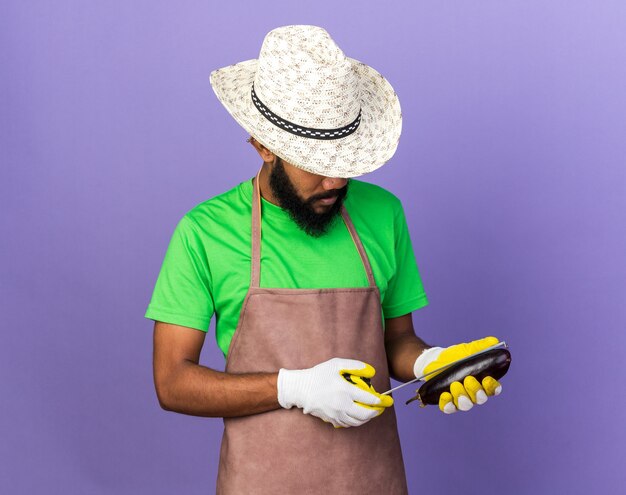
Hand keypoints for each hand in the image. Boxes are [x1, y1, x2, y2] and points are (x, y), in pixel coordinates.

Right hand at [277, 358, 393, 427]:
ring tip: (371, 411)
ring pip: (358, 421)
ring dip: (368, 418)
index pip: (369, 399)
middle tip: (381, 408)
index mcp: (344, 390)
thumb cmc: (319, 374)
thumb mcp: (336, 364)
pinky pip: (349, 424)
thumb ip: (356, 366)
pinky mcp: (332, 420)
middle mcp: (341, 404)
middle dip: (376, 412)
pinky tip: (358, 414)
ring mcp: (336, 414)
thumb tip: (372, 372)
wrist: (301, 389)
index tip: (387, 400)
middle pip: (366, 414)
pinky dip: (357, 421)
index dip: (381, 401)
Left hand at [413, 336, 502, 413]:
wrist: (434, 360)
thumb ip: (480, 347)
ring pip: (466, 405)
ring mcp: (460, 399)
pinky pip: (449, 408)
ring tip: (454, 385)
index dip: (492, 387)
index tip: (487, 379)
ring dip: (462, 397)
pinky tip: (445, 395)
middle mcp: (473, 393)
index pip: (493, 389)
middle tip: (468, 380)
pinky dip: (448, 404)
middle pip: (481, 399)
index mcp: (482, 381)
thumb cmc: (454, 357)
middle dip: (476, 391)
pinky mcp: (447, 402)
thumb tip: (494, 341)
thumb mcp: (467, 350)